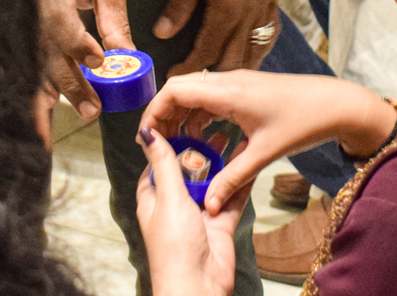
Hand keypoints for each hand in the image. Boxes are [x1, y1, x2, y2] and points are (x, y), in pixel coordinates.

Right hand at [29, 0, 131, 122]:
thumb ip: (114, 15)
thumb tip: (127, 53)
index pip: (63, 25)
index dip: (78, 45)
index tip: (96, 61)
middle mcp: (31, 17)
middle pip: (48, 59)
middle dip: (71, 87)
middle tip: (92, 111)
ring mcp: (17, 31)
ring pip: (30, 73)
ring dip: (47, 100)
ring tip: (63, 123)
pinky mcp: (9, 42)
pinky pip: (19, 74)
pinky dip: (31, 94)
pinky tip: (42, 114)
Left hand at [136, 127, 251, 295]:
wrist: (198, 286)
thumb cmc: (174, 246)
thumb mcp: (168, 197)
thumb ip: (163, 163)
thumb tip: (146, 132)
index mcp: (155, 198)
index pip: (160, 162)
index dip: (171, 142)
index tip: (184, 118)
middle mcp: (176, 204)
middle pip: (190, 169)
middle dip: (202, 149)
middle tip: (216, 123)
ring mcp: (199, 213)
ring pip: (213, 181)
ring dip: (223, 162)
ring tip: (235, 135)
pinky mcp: (220, 223)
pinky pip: (232, 197)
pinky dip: (240, 181)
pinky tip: (250, 161)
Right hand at [141, 70, 396, 212]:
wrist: (337, 104)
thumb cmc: (303, 122)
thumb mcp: (264, 154)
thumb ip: (232, 178)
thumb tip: (206, 204)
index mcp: (227, 91)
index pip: (174, 90)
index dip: (154, 111)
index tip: (147, 137)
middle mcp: (228, 81)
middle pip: (181, 90)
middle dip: (166, 116)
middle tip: (160, 146)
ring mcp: (238, 83)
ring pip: (197, 94)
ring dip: (185, 118)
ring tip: (183, 148)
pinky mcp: (247, 89)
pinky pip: (214, 99)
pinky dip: (203, 117)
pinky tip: (208, 141)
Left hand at [155, 0, 280, 75]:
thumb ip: (178, 5)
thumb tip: (162, 33)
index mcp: (227, 11)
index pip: (206, 52)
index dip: (189, 68)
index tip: (173, 79)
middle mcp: (249, 17)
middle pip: (232, 61)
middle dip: (212, 77)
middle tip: (194, 88)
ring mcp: (264, 11)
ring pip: (254, 53)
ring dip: (237, 70)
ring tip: (222, 82)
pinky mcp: (272, 2)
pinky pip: (267, 37)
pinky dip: (258, 52)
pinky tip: (251, 55)